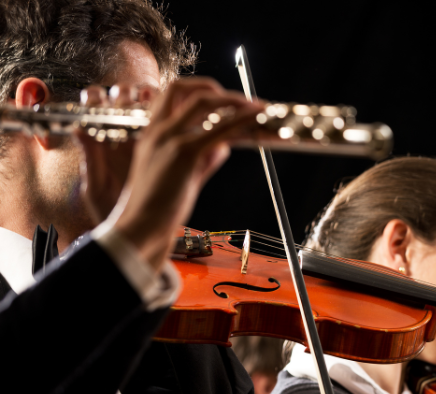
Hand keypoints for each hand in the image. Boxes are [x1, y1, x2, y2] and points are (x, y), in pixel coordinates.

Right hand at [82, 78, 262, 270]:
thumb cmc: (158, 207)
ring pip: (204, 102)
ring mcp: (170, 139)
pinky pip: (218, 129)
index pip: (169, 95)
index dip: (195, 89)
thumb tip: (224, 146)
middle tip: (239, 98)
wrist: (141, 225)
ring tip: (255, 105)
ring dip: (234, 100)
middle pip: (183, 88)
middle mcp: (158, 131)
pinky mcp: (185, 153)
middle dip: (214, 87)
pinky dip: (241, 119)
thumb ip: (202, 159)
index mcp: (151, 134)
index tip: (219, 96)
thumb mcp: (182, 176)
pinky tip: (255, 117)